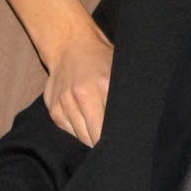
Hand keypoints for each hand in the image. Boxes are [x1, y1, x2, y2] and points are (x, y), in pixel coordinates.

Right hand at [43, 23, 113, 145]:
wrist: (70, 45)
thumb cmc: (100, 59)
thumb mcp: (117, 71)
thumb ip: (123, 95)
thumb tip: (137, 121)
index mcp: (103, 85)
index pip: (109, 127)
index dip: (115, 139)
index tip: (121, 143)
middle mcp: (81, 94)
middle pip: (93, 136)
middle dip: (102, 143)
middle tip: (112, 145)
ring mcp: (64, 102)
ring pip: (80, 137)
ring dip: (90, 139)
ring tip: (98, 134)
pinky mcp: (53, 109)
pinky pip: (67, 131)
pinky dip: (77, 131)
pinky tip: (84, 123)